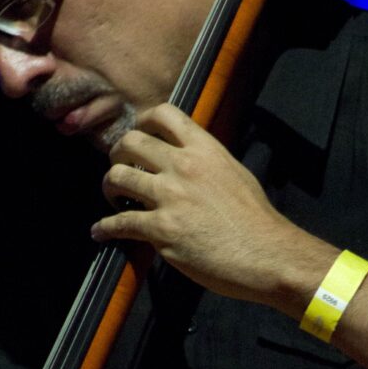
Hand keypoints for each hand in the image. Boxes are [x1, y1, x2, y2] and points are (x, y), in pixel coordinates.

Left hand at [92, 105, 323, 304]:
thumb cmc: (256, 220)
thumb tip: (191, 161)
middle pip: (130, 142)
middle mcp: (184, 166)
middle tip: (121, 169)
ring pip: (117, 177)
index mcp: (205, 149)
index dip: (142, 122)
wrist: (266, 254)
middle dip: (118, 155)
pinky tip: (101, 232)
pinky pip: (119, 222)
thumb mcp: (235, 174)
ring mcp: (170, 197)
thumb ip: (209, 162)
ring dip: (108, 188)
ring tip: (114, 199)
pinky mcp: (161, 229)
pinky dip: (104, 228)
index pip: (163, 114)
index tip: (138, 135)